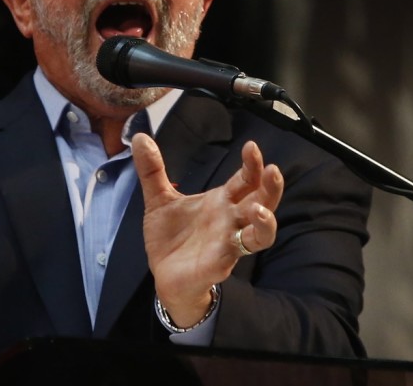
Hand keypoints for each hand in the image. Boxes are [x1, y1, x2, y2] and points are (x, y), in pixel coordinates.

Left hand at [132, 133, 283, 327]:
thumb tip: (139, 137)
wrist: (163, 275)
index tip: (251, 146)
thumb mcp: (158, 200)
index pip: (245, 180)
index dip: (252, 165)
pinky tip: (234, 237)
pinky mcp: (220, 263)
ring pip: (261, 234)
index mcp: (221, 202)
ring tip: (260, 209)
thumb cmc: (170, 238)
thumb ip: (152, 171)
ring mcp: (229, 242)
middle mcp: (231, 220)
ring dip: (266, 222)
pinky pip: (235, 255)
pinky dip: (238, 246)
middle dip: (270, 187)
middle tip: (272, 170)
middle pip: (262, 202)